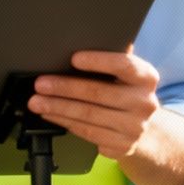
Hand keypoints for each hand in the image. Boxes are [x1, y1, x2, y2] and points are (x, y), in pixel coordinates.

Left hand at [29, 50, 162, 161]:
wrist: (145, 130)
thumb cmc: (126, 93)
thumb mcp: (126, 75)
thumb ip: (111, 59)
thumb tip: (86, 38)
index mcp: (146, 78)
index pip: (123, 65)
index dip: (98, 61)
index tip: (74, 58)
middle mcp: (145, 103)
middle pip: (98, 93)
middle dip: (64, 88)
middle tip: (40, 84)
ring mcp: (135, 127)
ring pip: (88, 115)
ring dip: (58, 107)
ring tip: (37, 101)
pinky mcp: (122, 145)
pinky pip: (87, 132)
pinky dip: (65, 122)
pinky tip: (51, 114)